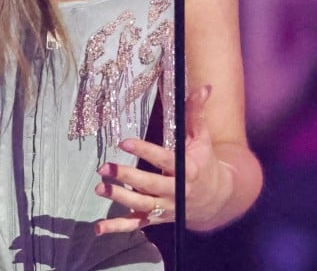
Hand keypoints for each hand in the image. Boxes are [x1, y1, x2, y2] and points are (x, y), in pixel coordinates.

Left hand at [92, 85, 231, 234]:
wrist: (218, 199)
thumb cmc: (205, 162)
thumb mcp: (202, 138)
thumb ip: (196, 113)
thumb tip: (204, 87)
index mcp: (188, 169)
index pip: (164, 160)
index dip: (145, 151)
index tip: (124, 142)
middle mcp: (177, 191)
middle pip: (149, 185)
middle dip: (126, 177)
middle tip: (104, 167)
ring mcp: (166, 208)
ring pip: (141, 206)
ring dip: (119, 198)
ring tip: (100, 187)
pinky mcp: (158, 219)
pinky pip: (136, 225)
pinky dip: (117, 228)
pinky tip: (98, 228)